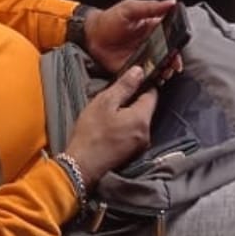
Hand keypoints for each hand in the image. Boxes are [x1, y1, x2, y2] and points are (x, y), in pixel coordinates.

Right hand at [65, 69, 157, 185]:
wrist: (82, 165)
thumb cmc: (91, 132)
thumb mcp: (105, 102)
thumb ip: (124, 86)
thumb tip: (140, 70)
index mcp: (142, 118)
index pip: (152, 94)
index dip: (143, 84)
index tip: (130, 80)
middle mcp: (147, 133)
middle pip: (146, 108)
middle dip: (133, 99)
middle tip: (113, 97)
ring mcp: (141, 145)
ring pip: (139, 120)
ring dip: (128, 113)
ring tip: (109, 112)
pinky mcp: (133, 153)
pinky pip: (134, 132)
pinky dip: (126, 126)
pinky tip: (111, 126)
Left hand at [83, 0, 176, 74]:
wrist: (92, 36)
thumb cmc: (110, 19)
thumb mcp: (130, 8)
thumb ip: (151, 7)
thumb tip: (171, 2)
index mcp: (153, 27)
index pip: (172, 35)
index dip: (178, 42)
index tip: (179, 48)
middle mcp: (151, 44)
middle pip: (169, 54)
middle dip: (174, 61)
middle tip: (174, 65)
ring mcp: (144, 58)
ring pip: (161, 67)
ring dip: (166, 71)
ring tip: (165, 73)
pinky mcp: (134, 70)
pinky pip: (147, 76)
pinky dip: (153, 79)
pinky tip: (155, 79)